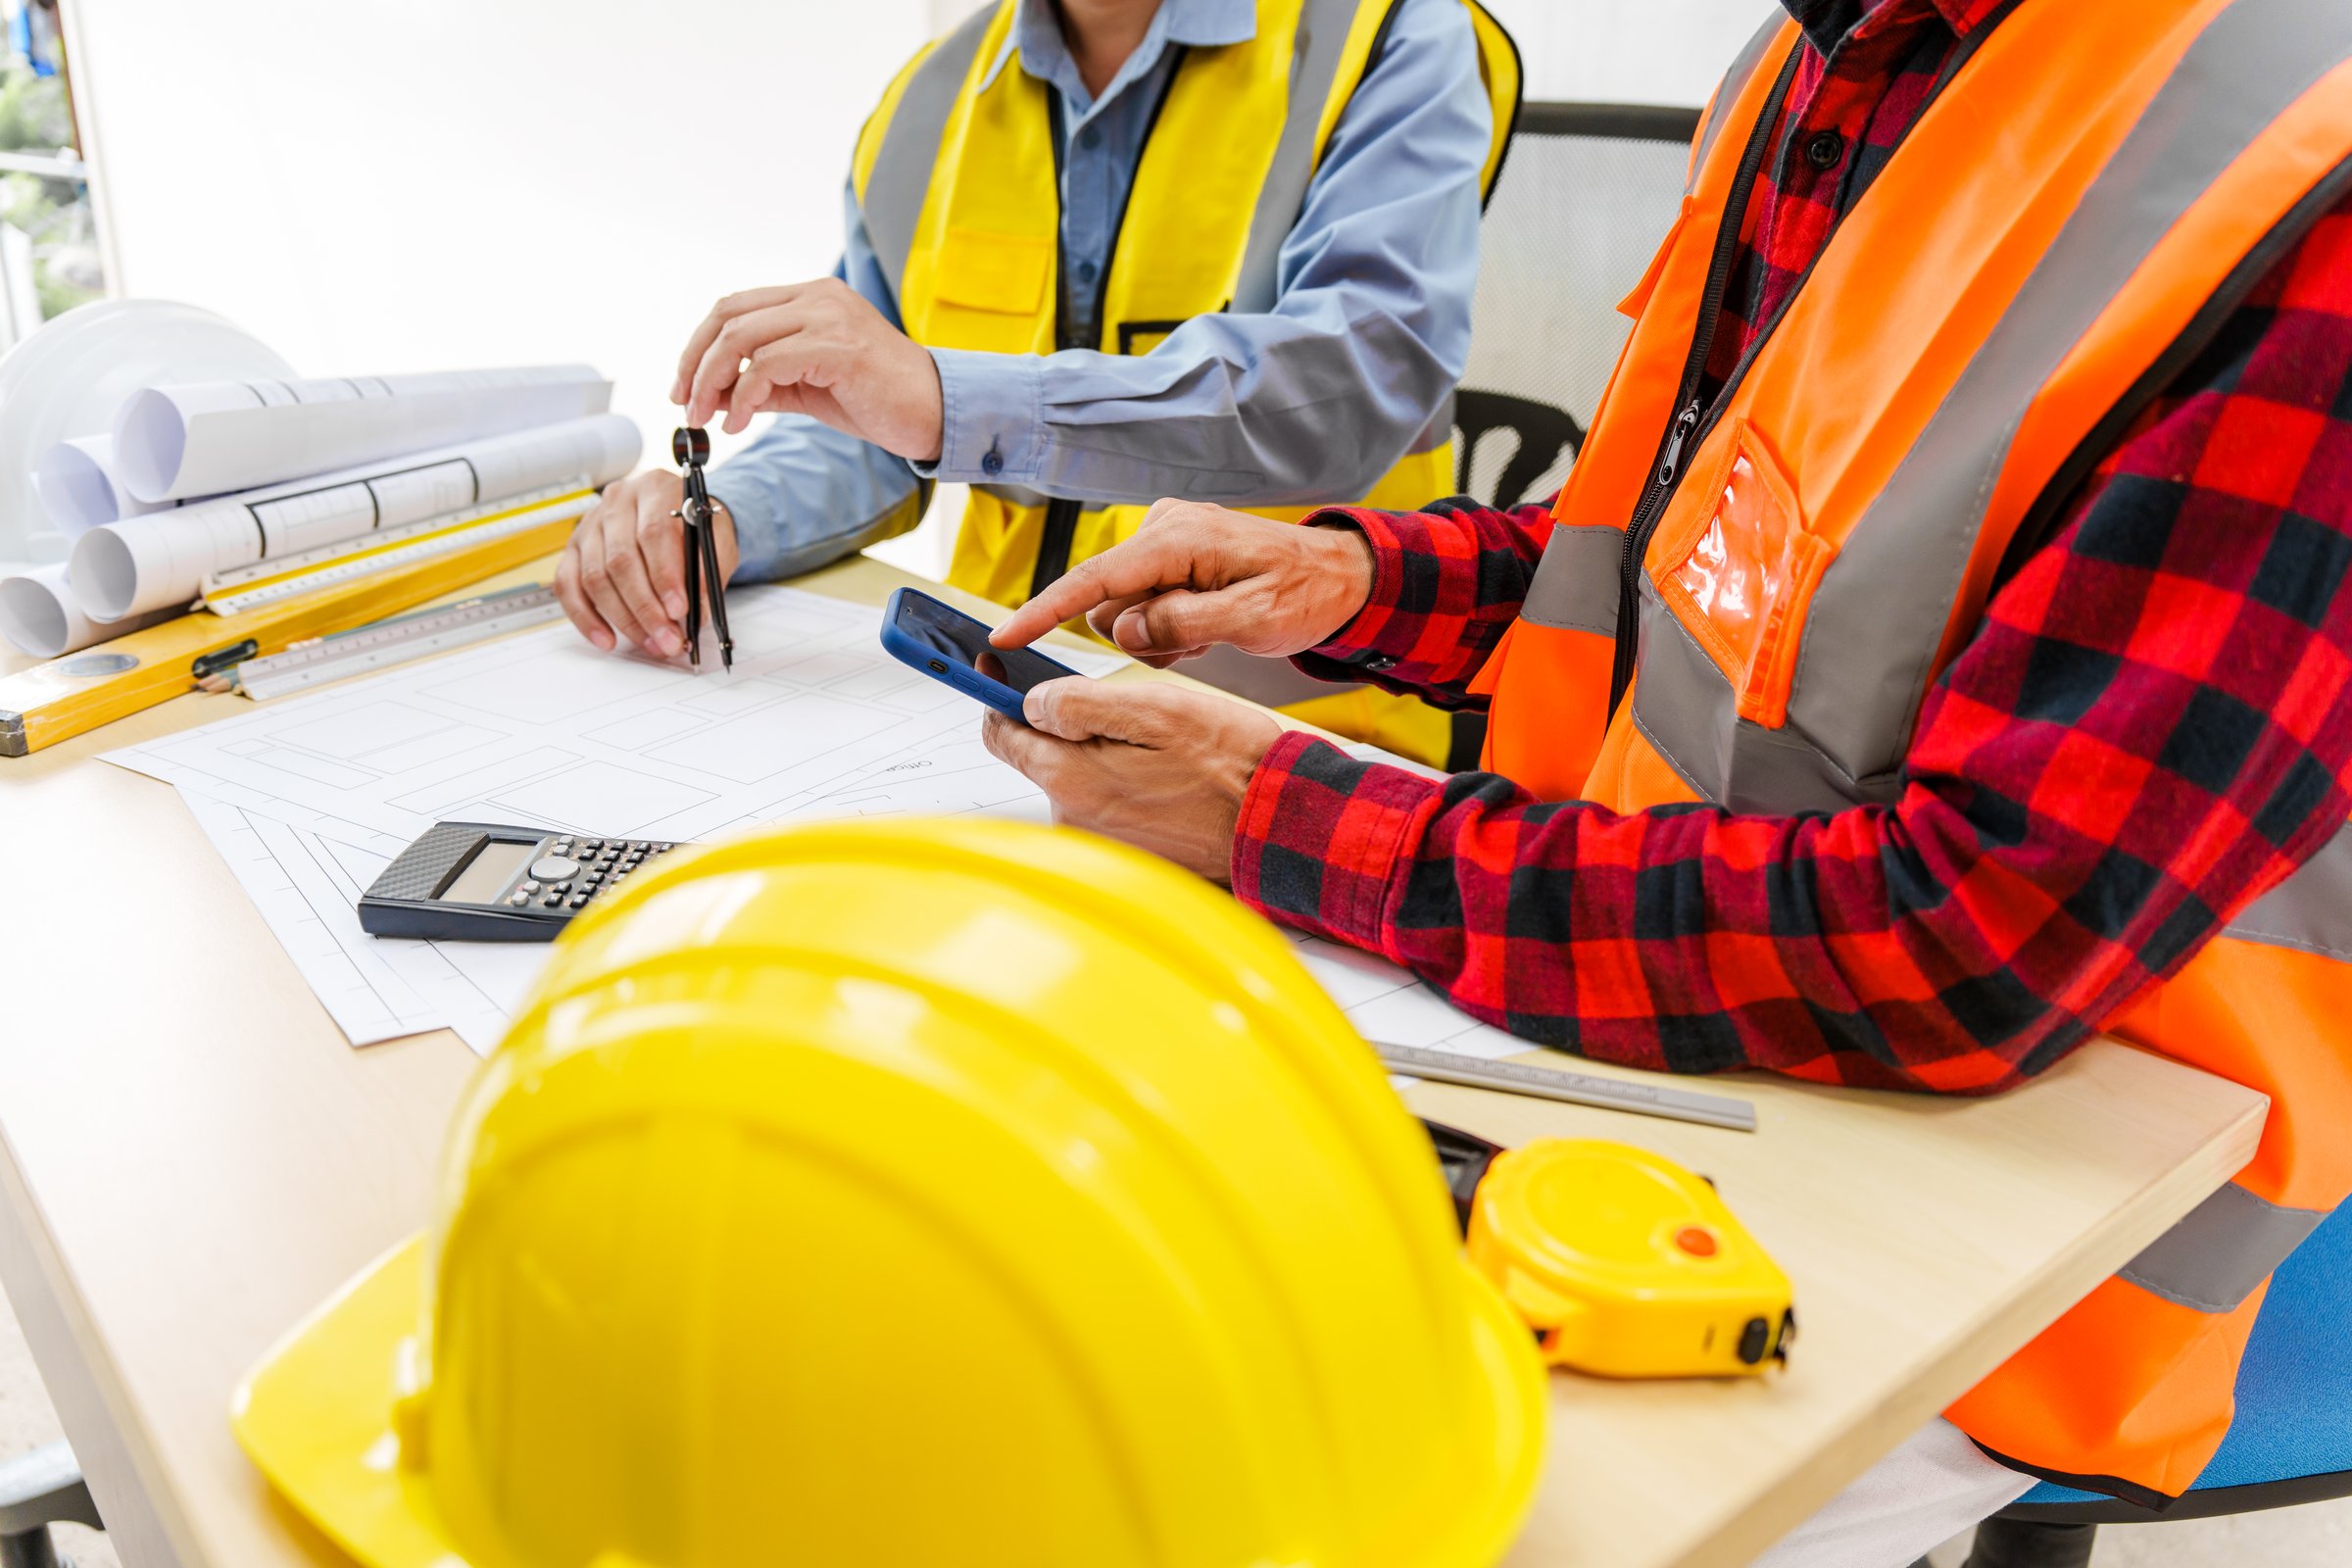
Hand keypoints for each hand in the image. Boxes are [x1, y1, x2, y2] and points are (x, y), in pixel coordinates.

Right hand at [554, 470, 738, 657]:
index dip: (665, 576)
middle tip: (667, 638)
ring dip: (623, 619)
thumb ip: (709, 573)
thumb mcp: (717, 542)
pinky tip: (607, 639)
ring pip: (595, 577)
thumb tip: (697, 611)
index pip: (653, 533)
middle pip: (621, 560)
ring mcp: (591, 524)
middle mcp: (617, 501)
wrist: (680, 514)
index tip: (679, 610)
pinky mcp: (574, 548)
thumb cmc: (697, 527)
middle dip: (645, 608)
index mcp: (655, 488)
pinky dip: (585, 618)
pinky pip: (568, 586)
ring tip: (650, 643)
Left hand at [674, 278, 944, 458]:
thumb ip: (762, 384)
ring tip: (704, 418)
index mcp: (812, 298)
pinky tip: (739, 423)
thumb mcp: (808, 388)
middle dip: (694, 363)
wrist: (934, 413)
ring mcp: (828, 317)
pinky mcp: (837, 347)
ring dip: (711, 382)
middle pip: (728, 316)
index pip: (734, 307)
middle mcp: (818, 297)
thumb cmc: (878, 400)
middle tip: (685, 405)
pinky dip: (743, 397)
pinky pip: (767, 366)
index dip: (698, 346)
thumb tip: (709, 395)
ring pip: (741, 338)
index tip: (684, 386)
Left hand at [981, 679, 1284, 884]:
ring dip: (1099, 754)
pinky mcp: (1122, 853)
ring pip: (1074, 778)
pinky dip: (1122, 783)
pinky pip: (1103, 805)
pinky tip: (1164, 776)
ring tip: (1158, 746)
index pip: (1002, 735)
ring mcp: (1097, 841)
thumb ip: (1081, 704)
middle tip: (1122, 706)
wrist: (1277, 824)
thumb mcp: (1156, 709)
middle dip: (1065, 725)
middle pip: (1039, 756)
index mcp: (1072, 780)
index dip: (999, 696)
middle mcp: (1073, 819)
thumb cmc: (1229, 764)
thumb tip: (1032, 702)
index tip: (999, 671)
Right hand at [989, 499, 1374, 665]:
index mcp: (1177, 538)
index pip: (1094, 579)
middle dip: (1139, 635)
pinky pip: (1142, 607)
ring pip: (1122, 611)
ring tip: (1207, 632)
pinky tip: (1203, 626)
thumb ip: (1184, 623)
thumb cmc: (1306, 593)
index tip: (1002, 637)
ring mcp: (1164, 544)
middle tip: (1198, 641)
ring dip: (1155, 636)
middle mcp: (1162, 531)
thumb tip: (1127, 629)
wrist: (1339, 576)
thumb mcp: (1254, 619)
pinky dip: (1165, 629)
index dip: (1043, 612)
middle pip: (1106, 602)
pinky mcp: (1170, 561)